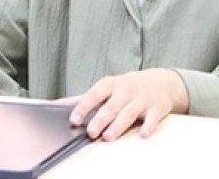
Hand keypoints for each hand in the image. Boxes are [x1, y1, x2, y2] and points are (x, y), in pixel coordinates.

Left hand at [66, 69, 188, 140]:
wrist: (161, 82)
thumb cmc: (127, 88)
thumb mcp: (107, 87)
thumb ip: (84, 98)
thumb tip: (56, 105)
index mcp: (111, 85)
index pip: (94, 95)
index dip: (84, 107)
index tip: (74, 119)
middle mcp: (125, 90)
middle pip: (111, 106)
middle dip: (101, 119)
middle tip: (91, 132)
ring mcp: (142, 99)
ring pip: (129, 113)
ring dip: (118, 125)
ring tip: (108, 137)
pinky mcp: (156, 108)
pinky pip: (152, 118)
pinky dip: (148, 126)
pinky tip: (143, 134)